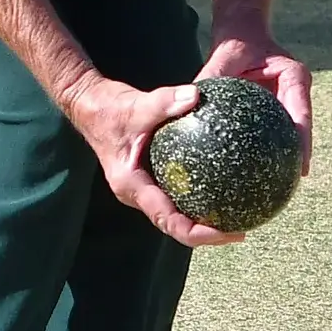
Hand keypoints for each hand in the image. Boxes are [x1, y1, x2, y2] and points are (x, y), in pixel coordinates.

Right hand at [63, 75, 245, 246]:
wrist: (91, 104)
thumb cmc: (109, 108)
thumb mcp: (136, 105)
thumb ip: (165, 102)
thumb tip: (196, 96)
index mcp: (132, 186)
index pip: (169, 222)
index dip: (199, 234)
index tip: (227, 232)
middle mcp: (138, 193)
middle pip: (175, 225)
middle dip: (208, 232)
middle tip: (240, 229)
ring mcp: (144, 187)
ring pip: (176, 213)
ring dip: (204, 218)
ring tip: (237, 215)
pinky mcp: (151, 176)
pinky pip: (177, 193)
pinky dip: (199, 195)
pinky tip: (223, 185)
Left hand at [199, 28, 313, 175]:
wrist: (242, 31)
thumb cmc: (234, 42)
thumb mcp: (223, 57)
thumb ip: (211, 79)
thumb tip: (190, 103)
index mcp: (294, 77)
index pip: (302, 113)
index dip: (304, 141)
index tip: (302, 165)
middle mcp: (296, 90)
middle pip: (301, 128)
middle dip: (299, 156)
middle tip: (292, 185)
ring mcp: (289, 100)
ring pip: (293, 132)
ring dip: (288, 155)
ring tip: (280, 186)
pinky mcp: (278, 106)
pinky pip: (277, 128)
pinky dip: (269, 146)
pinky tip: (255, 170)